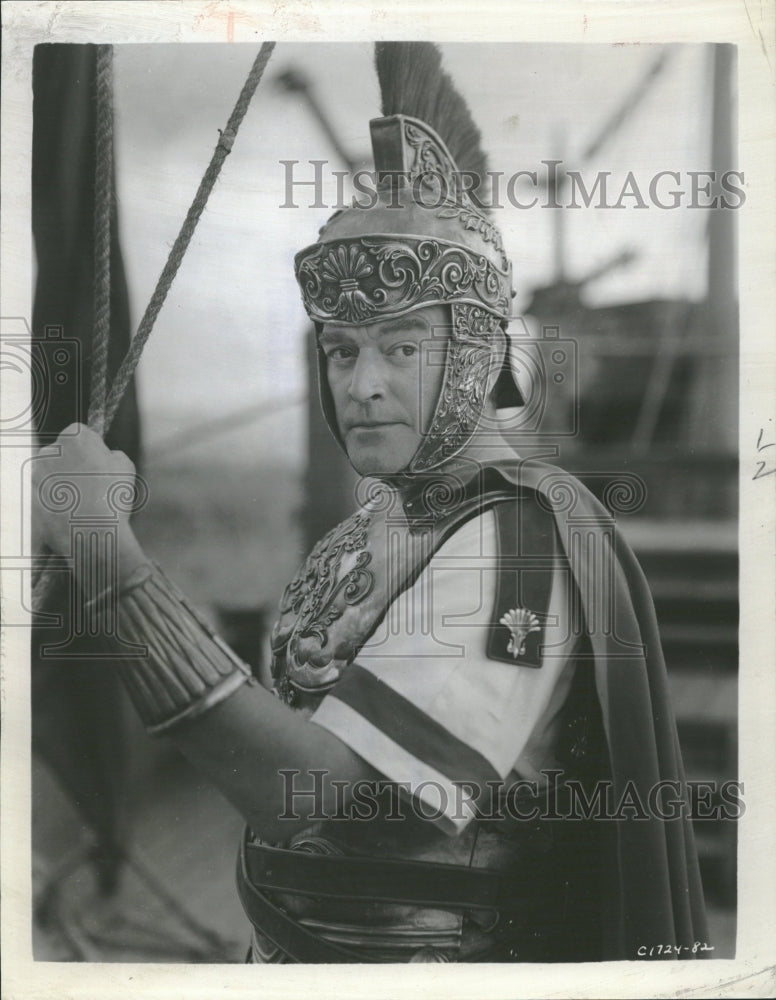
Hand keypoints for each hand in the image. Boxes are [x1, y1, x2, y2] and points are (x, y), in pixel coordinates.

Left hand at [32, 423, 138, 557]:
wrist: (94, 532)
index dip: (92, 449)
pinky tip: (69, 511)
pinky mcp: (29, 495)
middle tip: (91, 484)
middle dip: (73, 464)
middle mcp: (49, 450)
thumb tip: (103, 456)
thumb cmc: (112, 496)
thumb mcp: (124, 464)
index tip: (98, 464)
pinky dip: (53, 499)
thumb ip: (110, 452)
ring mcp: (36, 473)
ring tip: (81, 501)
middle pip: (61, 452)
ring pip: (50, 473)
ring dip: (61, 482)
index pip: (80, 434)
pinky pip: (43, 493)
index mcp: (74, 436)